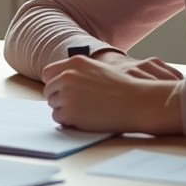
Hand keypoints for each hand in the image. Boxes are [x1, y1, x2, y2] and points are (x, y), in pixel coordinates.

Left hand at [41, 55, 183, 133]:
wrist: (138, 102)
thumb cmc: (123, 88)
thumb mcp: (99, 69)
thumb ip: (79, 73)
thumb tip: (61, 84)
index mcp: (75, 63)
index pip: (48, 73)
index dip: (53, 84)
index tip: (60, 91)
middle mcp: (67, 76)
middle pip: (48, 90)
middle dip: (58, 99)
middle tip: (74, 106)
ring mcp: (67, 94)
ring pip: (53, 105)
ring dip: (64, 110)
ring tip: (84, 112)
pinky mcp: (70, 113)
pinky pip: (58, 118)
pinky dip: (68, 121)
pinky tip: (83, 119)